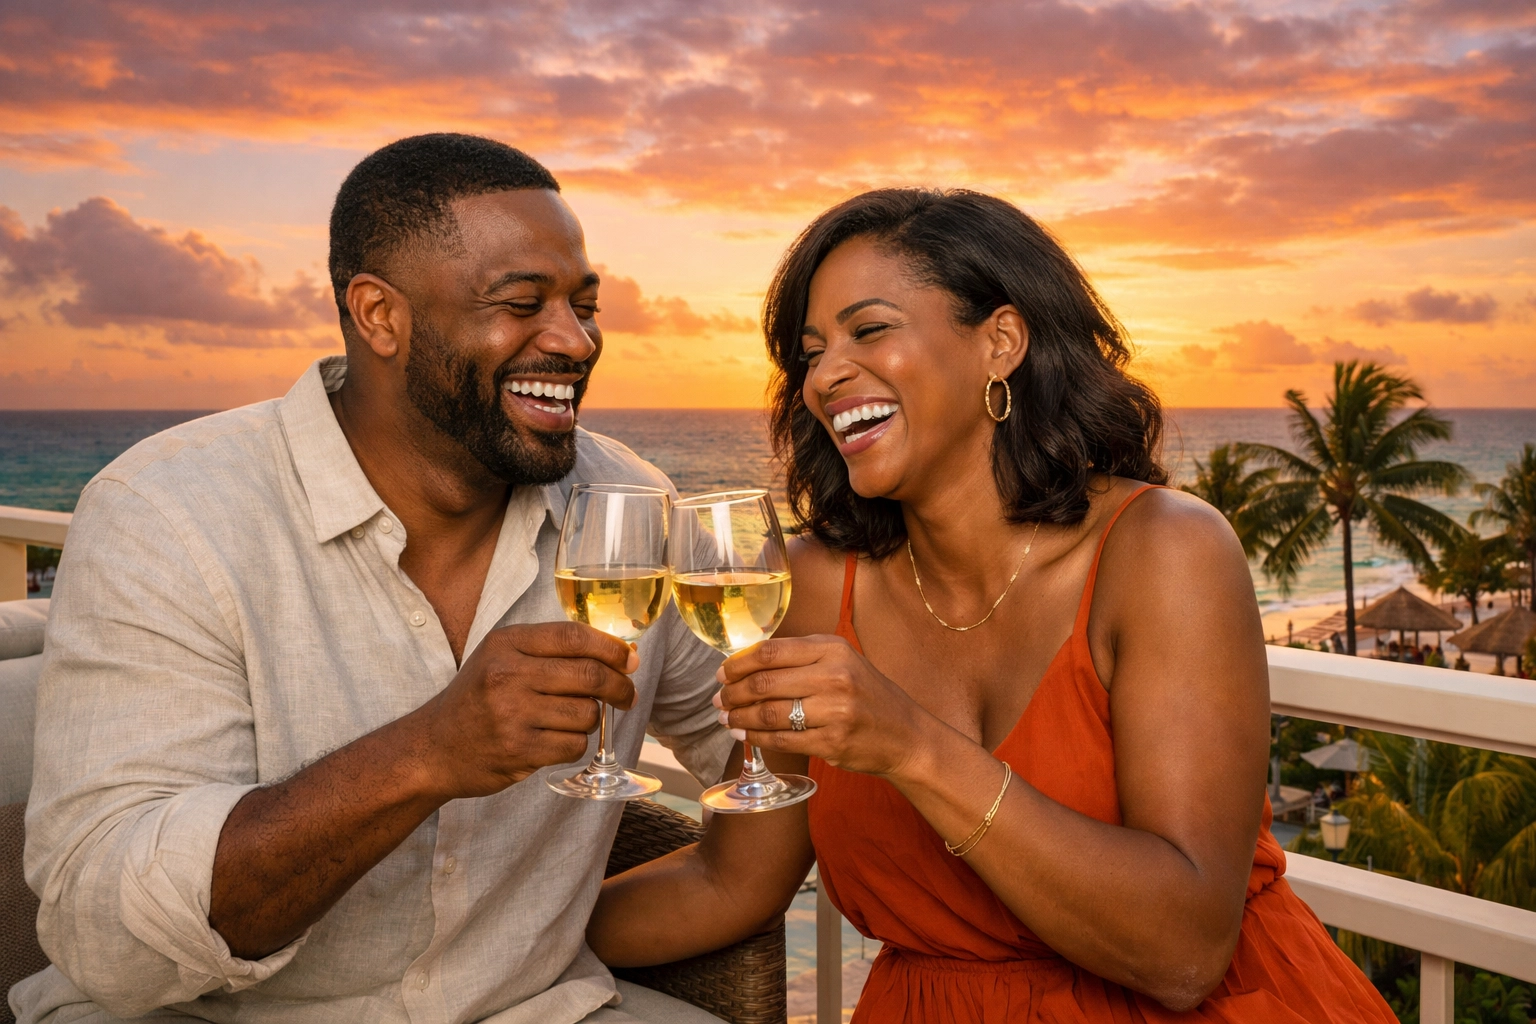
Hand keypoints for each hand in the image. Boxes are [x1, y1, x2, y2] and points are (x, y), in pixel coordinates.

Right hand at [416, 621, 639, 797]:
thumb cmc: (477, 700)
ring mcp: (512, 714)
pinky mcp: (518, 750)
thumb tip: (620, 655)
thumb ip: (551, 651)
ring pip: (587, 713)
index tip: (629, 660)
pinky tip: (554, 741)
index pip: (573, 636)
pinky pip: (574, 745)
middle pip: (589, 675)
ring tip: (569, 721)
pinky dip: (574, 745)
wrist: (433, 748)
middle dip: (619, 687)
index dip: (611, 648)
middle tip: (627, 696)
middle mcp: (507, 674)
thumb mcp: (501, 658)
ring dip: (591, 720)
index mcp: (506, 643)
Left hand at [716, 634, 922, 776]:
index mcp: (833, 649)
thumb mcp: (843, 661)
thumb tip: (746, 663)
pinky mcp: (832, 743)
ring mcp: (834, 711)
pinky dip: (756, 738)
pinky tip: (745, 735)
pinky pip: (781, 739)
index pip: (771, 651)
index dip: (738, 663)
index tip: (722, 673)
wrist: (905, 735)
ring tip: (727, 719)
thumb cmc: (867, 695)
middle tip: (719, 700)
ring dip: (740, 718)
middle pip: (764, 683)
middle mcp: (834, 676)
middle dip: (733, 693)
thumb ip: (802, 657)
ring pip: (768, 713)